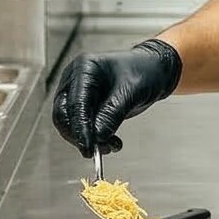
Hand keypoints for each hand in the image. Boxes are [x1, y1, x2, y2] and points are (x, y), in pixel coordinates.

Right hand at [51, 39, 181, 157]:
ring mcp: (77, 93)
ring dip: (89, 140)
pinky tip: (112, 142)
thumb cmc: (144, 72)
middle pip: (64, 114)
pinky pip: (82, 127)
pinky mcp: (85, 107)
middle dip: (80, 135)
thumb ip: (113, 114)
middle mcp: (75, 80)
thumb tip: (97, 137)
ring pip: (71, 124)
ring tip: (112, 145)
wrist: (154, 72)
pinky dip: (95, 138)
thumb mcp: (132, 92)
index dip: (80, 127)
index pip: (75, 102)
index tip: (88, 147)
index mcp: (84, 68)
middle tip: (100, 150)